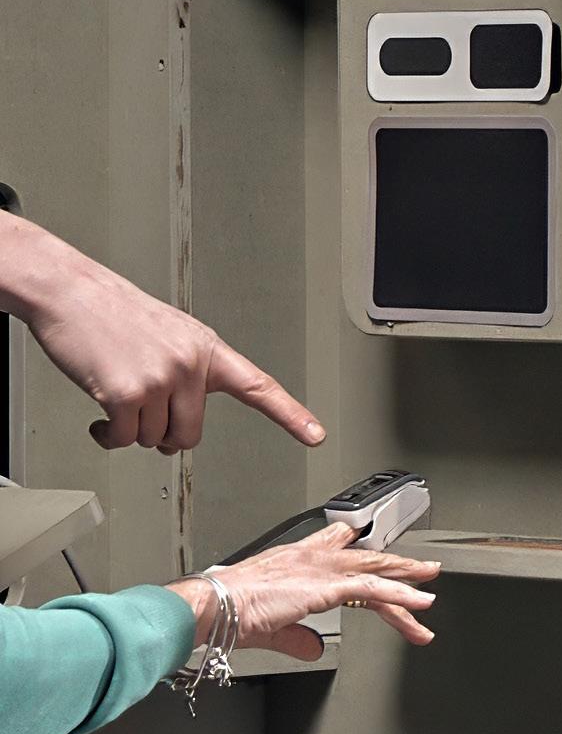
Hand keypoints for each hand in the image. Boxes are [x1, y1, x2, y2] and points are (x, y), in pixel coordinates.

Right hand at [2, 219, 322, 453]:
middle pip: (190, 434)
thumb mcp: (172, 335)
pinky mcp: (124, 393)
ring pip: (153, 439)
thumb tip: (180, 427)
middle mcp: (191, 364)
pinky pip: (122, 439)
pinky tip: (100, 417)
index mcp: (208, 349)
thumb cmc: (117, 314)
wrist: (74, 293)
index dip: (290, 415)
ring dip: (131, 429)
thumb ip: (189, 374)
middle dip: (164, 435)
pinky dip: (108, 436)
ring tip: (118, 396)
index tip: (316, 435)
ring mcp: (160, 379)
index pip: (258, 387)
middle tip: (144, 414)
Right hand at [172, 522, 441, 662]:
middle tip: (422, 572)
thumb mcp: (270, 626)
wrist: (211, 606)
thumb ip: (297, 637)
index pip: (338, 545)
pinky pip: (373, 588)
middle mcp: (313, 557)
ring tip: (430, 592)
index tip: (380, 552)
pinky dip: (400, 595)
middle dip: (396, 566)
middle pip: (366, 560)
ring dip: (407, 582)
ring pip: (376, 571)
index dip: (362, 547)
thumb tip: (313, 649)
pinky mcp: (327, 585)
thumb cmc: (226, 611)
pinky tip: (418, 604)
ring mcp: (322, 568)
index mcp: (296, 559)